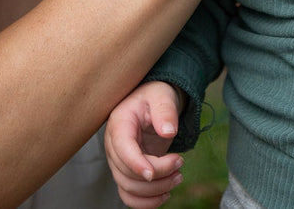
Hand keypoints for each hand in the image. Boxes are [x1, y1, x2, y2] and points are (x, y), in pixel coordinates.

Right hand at [104, 82, 187, 208]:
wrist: (153, 103)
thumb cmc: (155, 97)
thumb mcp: (162, 96)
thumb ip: (165, 111)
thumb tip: (168, 132)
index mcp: (119, 124)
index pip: (122, 149)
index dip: (135, 164)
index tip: (153, 173)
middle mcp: (114, 146)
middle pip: (127, 173)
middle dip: (157, 175)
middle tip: (180, 163)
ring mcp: (119, 161)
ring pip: (129, 188)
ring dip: (155, 190)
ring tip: (178, 176)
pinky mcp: (127, 172)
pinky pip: (129, 195)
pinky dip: (146, 202)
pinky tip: (165, 194)